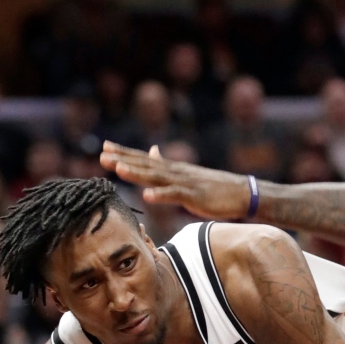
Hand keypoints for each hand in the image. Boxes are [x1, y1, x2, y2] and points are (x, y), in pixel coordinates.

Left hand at [100, 142, 251, 220]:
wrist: (243, 193)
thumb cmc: (215, 187)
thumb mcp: (186, 174)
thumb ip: (166, 164)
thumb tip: (151, 150)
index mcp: (173, 169)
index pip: (145, 159)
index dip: (125, 153)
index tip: (104, 147)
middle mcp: (177, 172)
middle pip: (146, 165)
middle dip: (124, 160)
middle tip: (102, 155)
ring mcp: (186, 183)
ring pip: (158, 177)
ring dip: (138, 173)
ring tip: (118, 169)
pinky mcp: (196, 196)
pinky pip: (175, 195)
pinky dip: (161, 195)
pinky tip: (147, 195)